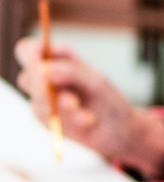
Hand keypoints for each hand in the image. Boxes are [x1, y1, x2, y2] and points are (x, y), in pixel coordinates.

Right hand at [14, 38, 163, 173]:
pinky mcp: (45, 118)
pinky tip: (87, 121)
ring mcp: (43, 98)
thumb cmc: (109, 100)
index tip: (42, 67)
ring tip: (87, 115)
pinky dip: (68, 120)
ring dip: (63, 108)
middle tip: (72, 101)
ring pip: (37, 99)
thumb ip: (72, 72)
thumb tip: (43, 70)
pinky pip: (45, 117)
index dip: (29, 55)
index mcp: (58, 59)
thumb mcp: (97, 82)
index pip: (27, 50)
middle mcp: (45, 77)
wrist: (119, 131)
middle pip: (27, 76)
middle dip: (46, 88)